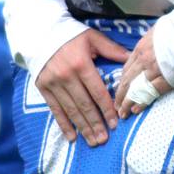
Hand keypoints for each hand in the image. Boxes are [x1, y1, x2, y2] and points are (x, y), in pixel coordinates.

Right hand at [35, 29, 128, 145]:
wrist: (41, 33)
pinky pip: (55, 110)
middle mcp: (66, 76)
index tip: (115, 122)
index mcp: (81, 64)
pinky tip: (72, 137)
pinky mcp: (43, 89)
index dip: (106, 108)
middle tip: (105, 139)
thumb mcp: (94, 38)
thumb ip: (112, 50)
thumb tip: (132, 57)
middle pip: (84, 105)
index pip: (97, 92)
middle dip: (96, 123)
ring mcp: (53, 84)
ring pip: (71, 110)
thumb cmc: (72, 34)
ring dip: (83, 128)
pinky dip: (63, 125)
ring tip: (93, 141)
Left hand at [115, 27, 173, 118]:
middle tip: (116, 106)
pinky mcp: (166, 79)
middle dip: (120, 95)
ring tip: (123, 113)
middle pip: (127, 81)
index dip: (122, 81)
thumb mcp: (160, 29)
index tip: (120, 90)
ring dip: (127, 103)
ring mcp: (154, 70)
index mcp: (142, 47)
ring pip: (135, 89)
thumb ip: (153, 40)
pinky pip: (150, 93)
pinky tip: (136, 110)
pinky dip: (141, 102)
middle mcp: (144, 60)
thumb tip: (153, 42)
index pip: (127, 68)